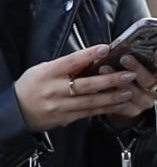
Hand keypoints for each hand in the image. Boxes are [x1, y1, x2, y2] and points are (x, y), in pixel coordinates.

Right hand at [12, 44, 142, 132]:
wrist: (17, 111)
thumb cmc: (33, 86)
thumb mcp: (43, 70)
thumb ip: (65, 66)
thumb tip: (91, 58)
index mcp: (47, 73)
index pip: (70, 62)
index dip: (88, 55)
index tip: (105, 49)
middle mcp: (54, 90)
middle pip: (85, 84)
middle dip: (110, 79)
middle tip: (128, 75)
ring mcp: (60, 106)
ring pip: (91, 101)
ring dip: (112, 96)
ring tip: (128, 91)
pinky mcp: (66, 118)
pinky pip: (89, 113)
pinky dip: (106, 108)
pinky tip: (119, 104)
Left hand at [97, 50, 156, 128]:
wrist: (125, 94)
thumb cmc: (131, 70)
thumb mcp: (140, 62)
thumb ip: (139, 54)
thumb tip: (130, 42)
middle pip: (150, 81)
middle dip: (137, 69)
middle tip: (125, 57)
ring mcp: (146, 102)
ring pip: (134, 93)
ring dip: (119, 80)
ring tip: (104, 67)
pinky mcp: (132, 110)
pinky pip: (121, 103)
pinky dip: (110, 92)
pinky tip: (101, 84)